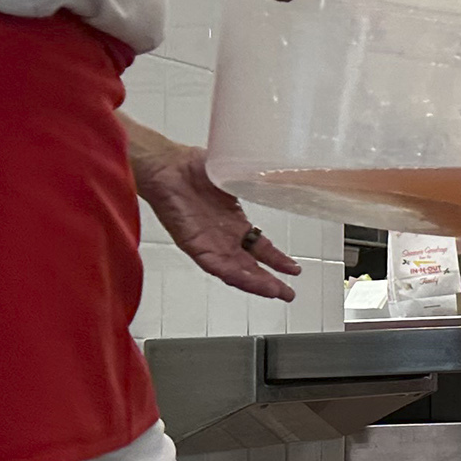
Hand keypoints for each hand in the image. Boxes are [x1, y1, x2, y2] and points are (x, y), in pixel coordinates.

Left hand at [134, 139, 299, 300]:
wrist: (167, 166)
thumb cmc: (194, 167)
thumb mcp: (233, 176)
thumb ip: (252, 183)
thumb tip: (278, 178)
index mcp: (233, 222)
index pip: (258, 247)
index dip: (276, 259)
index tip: (293, 270)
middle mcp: (222, 237)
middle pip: (249, 265)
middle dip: (270, 280)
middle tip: (289, 294)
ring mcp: (209, 242)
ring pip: (236, 270)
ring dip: (256, 282)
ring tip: (277, 292)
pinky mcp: (194, 245)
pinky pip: (217, 265)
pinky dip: (235, 275)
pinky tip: (252, 283)